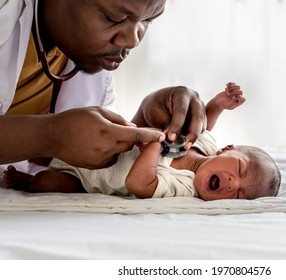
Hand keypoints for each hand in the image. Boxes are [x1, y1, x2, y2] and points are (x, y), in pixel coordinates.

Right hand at [50, 107, 164, 168]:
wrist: (52, 136)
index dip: (151, 135)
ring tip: (99, 136)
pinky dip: (109, 153)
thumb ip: (118, 119)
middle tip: (117, 130)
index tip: (162, 136)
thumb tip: (133, 127)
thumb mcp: (97, 111)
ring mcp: (101, 159)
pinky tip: (95, 145)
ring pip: (119, 152)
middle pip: (129, 144)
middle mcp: (107, 147)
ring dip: (117, 145)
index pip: (136, 134)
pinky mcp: (96, 166)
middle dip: (128, 138)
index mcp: (108, 131)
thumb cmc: (75, 119)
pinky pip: (110, 159)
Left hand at [132, 86, 206, 148]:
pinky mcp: (201, 117)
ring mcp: (200, 107)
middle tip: (184, 146)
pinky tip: (185, 142)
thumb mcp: (155, 112)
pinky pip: (202, 129)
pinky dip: (195, 136)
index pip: (181, 110)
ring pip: (202, 125)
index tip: (171, 138)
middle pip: (197, 117)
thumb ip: (165, 123)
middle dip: (192, 133)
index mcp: (181, 93)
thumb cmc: (155, 106)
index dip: (177, 125)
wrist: (159, 105)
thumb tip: (174, 139)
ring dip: (193, 137)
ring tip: (184, 147)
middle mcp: (194, 98)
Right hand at [214, 82, 244, 109]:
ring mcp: (236, 92)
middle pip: (240, 92)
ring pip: (238, 87)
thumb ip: (233, 103)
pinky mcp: (233, 88)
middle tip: (227, 93)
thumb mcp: (228, 106)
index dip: (238, 97)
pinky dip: (230, 83)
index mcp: (239, 102)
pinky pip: (234, 84)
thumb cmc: (223, 105)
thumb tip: (236, 96)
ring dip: (232, 87)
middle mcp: (239, 97)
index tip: (232, 97)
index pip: (243, 99)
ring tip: (226, 90)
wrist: (218, 102)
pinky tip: (226, 85)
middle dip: (234, 92)